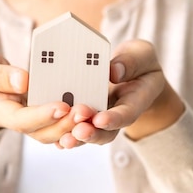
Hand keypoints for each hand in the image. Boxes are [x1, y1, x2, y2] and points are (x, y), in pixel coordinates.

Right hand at [0, 53, 97, 143]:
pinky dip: (73, 122)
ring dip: (72, 126)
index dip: (42, 115)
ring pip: (52, 132)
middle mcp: (16, 120)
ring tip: (90, 112)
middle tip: (84, 110)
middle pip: (41, 132)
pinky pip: (57, 124)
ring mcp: (29, 121)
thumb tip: (23, 81)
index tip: (61, 106)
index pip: (20, 120)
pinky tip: (90, 111)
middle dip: (64, 124)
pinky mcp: (40, 116)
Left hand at [67, 39, 184, 145]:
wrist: (131, 72)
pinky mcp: (81, 116)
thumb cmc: (137, 61)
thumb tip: (113, 71)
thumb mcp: (141, 54)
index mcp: (135, 100)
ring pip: (87, 135)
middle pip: (105, 132)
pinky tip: (51, 134)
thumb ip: (131, 62)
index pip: (127, 113)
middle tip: (79, 130)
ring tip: (64, 138)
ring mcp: (97, 118)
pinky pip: (71, 129)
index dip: (114, 119)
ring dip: (74, 137)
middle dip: (91, 133)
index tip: (101, 119)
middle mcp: (115, 114)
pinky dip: (61, 133)